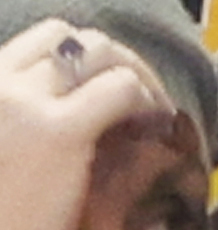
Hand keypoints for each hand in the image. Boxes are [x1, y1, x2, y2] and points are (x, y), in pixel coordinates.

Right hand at [0, 20, 181, 229]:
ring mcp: (25, 100)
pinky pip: (119, 88)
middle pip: (67, 37)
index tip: (107, 94)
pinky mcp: (60, 132)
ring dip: (137, 76)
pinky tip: (159, 126)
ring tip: (157, 114)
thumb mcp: (6, 161)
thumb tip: (79, 134)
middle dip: (113, 60)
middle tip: (142, 101)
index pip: (37, 45)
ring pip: (97, 52)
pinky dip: (148, 99)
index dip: (80, 63)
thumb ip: (25, 134)